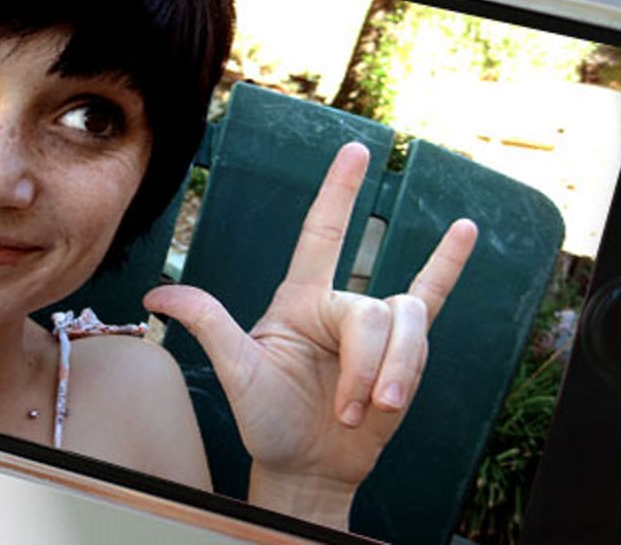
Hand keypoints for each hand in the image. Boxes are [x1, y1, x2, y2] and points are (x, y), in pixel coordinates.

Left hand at [145, 142, 477, 526]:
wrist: (308, 469)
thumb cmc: (268, 422)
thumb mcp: (237, 374)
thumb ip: (209, 325)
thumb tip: (156, 293)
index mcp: (299, 301)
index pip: (322, 234)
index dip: (338, 193)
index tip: (356, 151)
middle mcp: (339, 308)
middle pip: (372, 312)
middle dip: (365, 367)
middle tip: (346, 412)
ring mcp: (376, 330)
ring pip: (406, 327)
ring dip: (392, 376)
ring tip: (370, 413)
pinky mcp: (406, 355)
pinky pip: (433, 302)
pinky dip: (448, 266)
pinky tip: (464, 231)